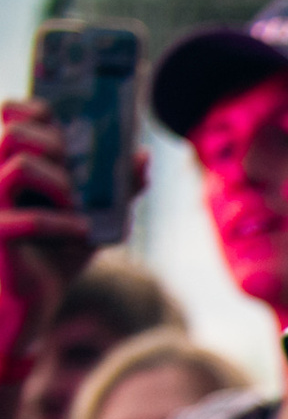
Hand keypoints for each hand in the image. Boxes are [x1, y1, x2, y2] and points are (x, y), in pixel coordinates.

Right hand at [0, 100, 96, 380]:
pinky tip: (81, 234)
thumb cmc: (53, 257)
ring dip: (60, 182)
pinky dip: (63, 224)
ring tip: (76, 206)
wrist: (29, 308)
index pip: (7, 115)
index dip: (36, 110)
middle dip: (55, 144)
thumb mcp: (90, 218)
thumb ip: (114, 189)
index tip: (65, 127)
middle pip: (12, 132)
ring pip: (19, 166)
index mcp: (3, 166)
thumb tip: (142, 157)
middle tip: (75, 173)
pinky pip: (28, 220)